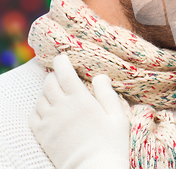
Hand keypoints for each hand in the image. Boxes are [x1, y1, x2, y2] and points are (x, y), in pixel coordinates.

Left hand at [30, 54, 129, 168]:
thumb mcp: (117, 116)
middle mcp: (62, 108)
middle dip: (54, 75)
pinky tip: (48, 109)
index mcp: (81, 100)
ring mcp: (50, 122)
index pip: (64, 73)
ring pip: (41, 98)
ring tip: (57, 93)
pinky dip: (39, 108)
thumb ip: (107, 93)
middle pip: (49, 83)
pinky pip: (33, 115)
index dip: (62, 61)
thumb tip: (99, 75)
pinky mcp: (43, 135)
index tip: (63, 57)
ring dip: (47, 91)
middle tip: (61, 75)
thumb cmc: (111, 143)